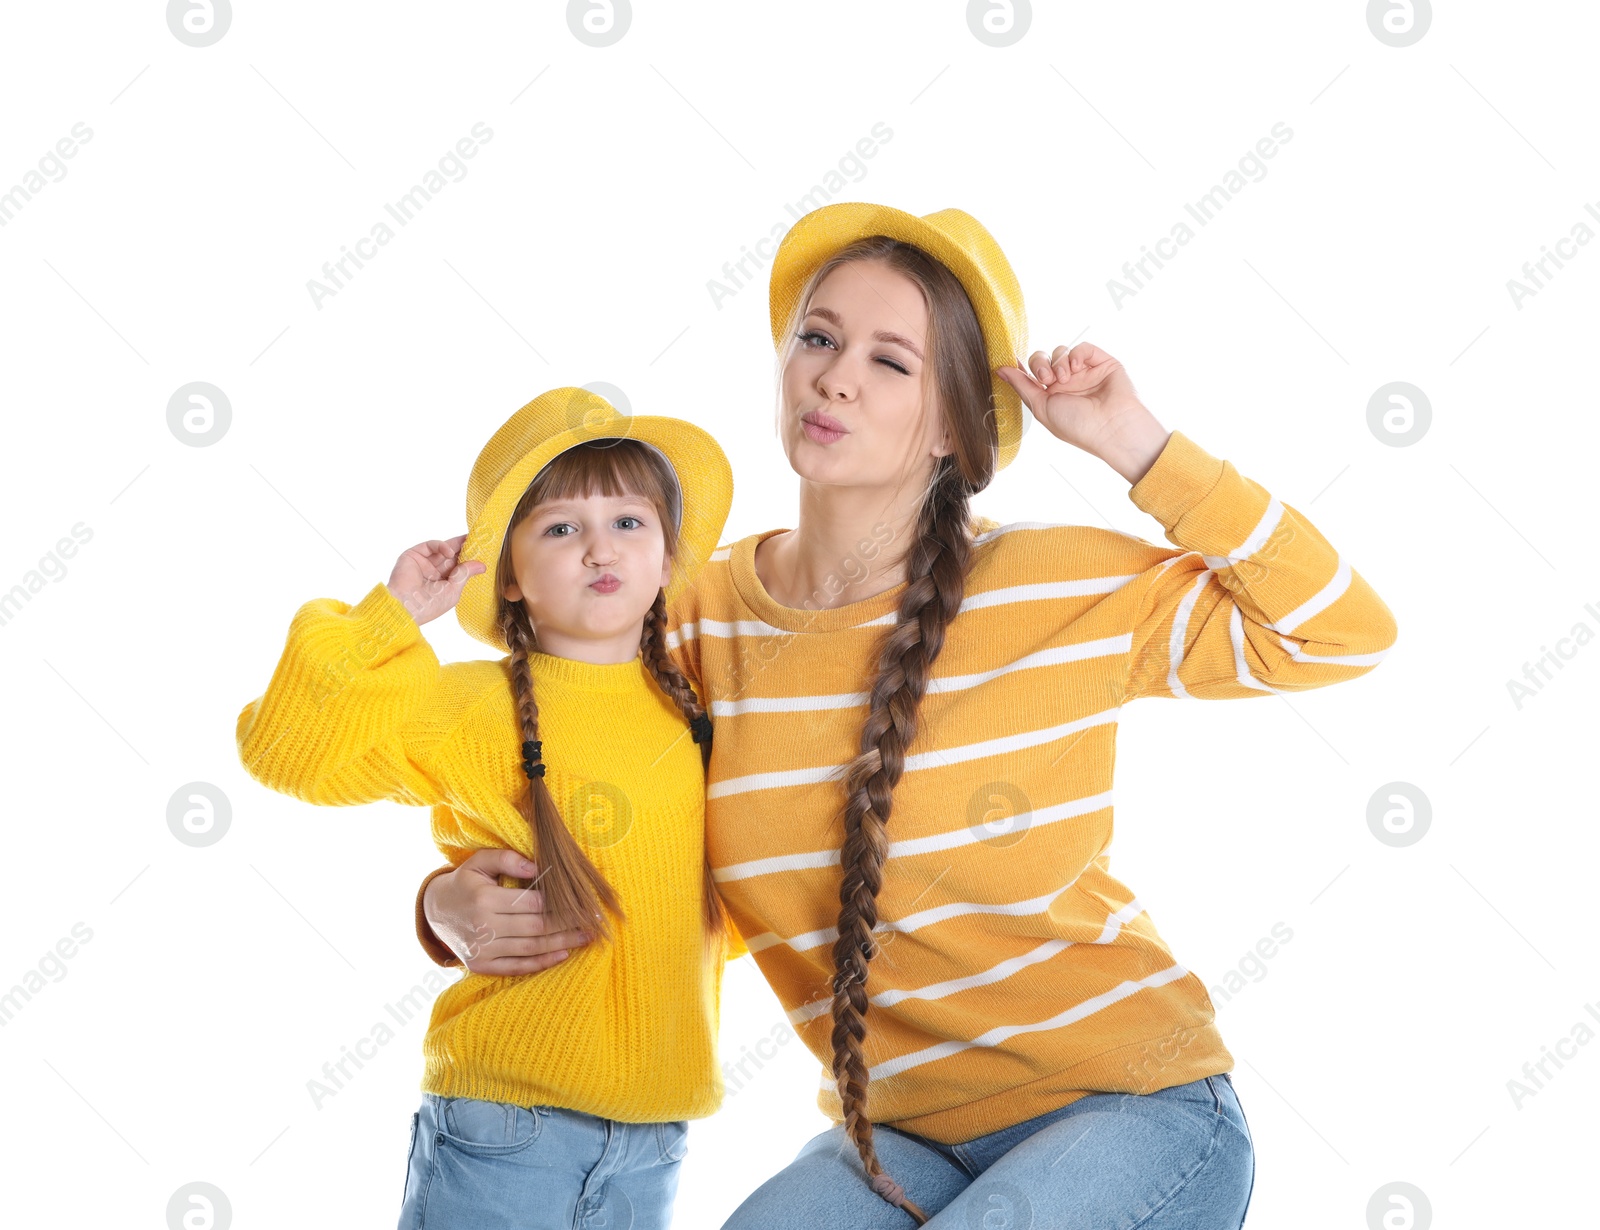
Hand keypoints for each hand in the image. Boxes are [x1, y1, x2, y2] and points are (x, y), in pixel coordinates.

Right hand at [387, 533, 485, 625]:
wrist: (404, 606)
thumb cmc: (429, 605)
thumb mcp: (453, 590)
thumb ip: (465, 574)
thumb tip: (482, 565)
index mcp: (443, 583)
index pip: (459, 567)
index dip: (469, 559)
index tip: (483, 551)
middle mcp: (433, 572)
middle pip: (452, 556)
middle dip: (465, 548)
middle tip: (479, 539)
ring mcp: (423, 563)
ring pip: (442, 549)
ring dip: (456, 545)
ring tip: (470, 541)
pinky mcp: (413, 555)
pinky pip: (430, 546)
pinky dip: (441, 546)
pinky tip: (450, 552)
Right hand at [424, 848, 594, 975]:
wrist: (434, 912)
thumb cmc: (465, 882)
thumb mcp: (479, 861)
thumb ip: (507, 858)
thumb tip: (537, 866)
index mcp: (484, 898)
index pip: (532, 902)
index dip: (560, 902)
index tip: (583, 900)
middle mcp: (482, 926)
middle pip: (536, 927)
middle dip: (569, 924)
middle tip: (595, 921)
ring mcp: (481, 950)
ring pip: (530, 948)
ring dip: (562, 943)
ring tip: (586, 937)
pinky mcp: (480, 966)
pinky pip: (516, 967)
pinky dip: (541, 963)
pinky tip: (563, 955)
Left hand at [997, 343, 1169, 483]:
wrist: (1111, 428)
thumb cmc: (1077, 426)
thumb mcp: (1041, 408)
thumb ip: (1021, 386)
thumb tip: (1000, 369)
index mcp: (1050, 396)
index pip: (1031, 373)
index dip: (1020, 366)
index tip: (1008, 360)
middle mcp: (1066, 383)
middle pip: (1042, 358)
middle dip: (1039, 365)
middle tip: (1046, 380)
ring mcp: (1083, 372)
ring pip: (1060, 351)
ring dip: (1058, 363)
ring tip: (1066, 380)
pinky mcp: (1101, 362)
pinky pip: (1082, 348)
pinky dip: (1076, 354)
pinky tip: (1077, 368)